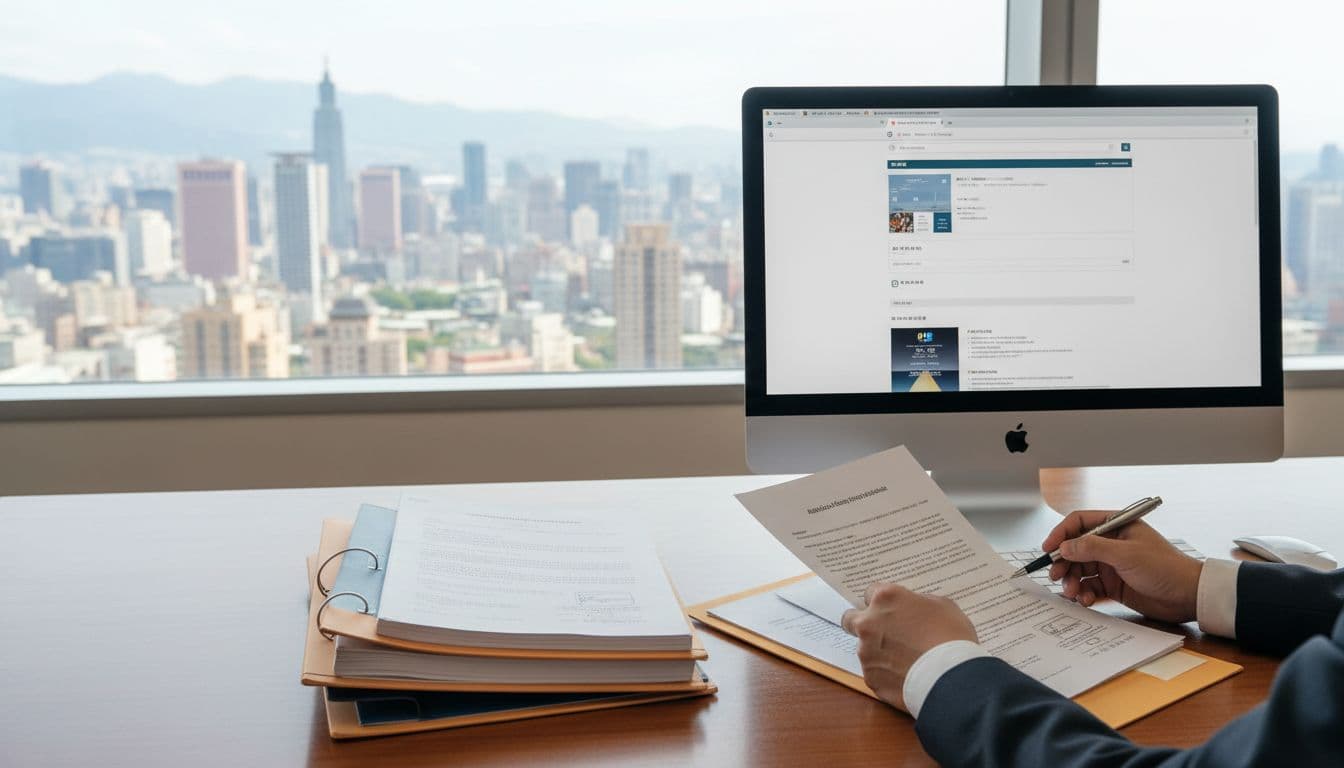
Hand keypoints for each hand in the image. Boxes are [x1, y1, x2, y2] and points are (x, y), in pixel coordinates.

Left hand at [840, 583, 976, 711]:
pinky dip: (886, 674)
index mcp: (885, 599)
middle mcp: (869, 623)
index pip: (870, 592)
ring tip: (905, 660)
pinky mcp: (870, 678)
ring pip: (864, 648)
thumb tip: (913, 609)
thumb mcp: (942, 606)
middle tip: (883, 632)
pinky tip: (906, 676)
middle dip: (864, 623)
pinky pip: (874, 672)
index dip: (882, 602)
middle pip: (851, 619)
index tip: (891, 610)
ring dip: (878, 651)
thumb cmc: (952, 637)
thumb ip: (919, 603)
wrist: (951, 678)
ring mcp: (866, 652)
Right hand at [1044, 510, 1203, 623]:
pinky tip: (1085, 599)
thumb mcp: (1126, 554)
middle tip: (1056, 576)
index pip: (1080, 523)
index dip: (1061, 534)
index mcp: (1116, 526)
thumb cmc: (1165, 568)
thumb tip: (1064, 547)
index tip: (1049, 549)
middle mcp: (1111, 543)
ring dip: (1072, 580)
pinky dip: (1084, 593)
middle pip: (1076, 548)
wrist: (1188, 596)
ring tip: (1072, 592)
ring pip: (1080, 569)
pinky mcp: (1114, 585)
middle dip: (1064, 562)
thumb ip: (1092, 548)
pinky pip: (1090, 586)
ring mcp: (1112, 564)